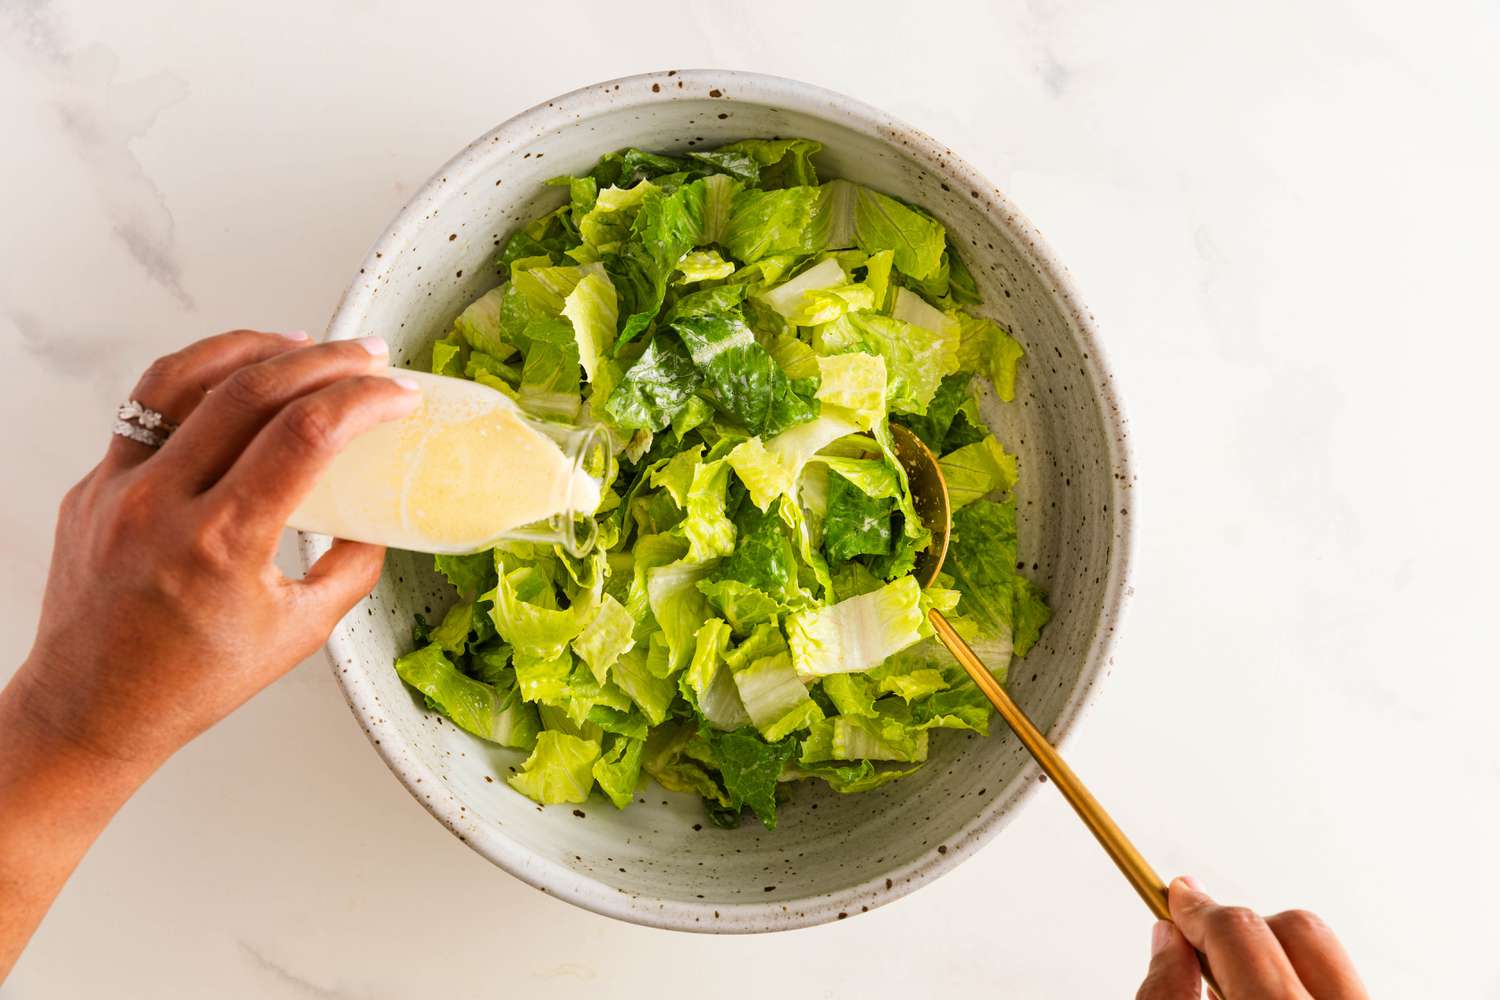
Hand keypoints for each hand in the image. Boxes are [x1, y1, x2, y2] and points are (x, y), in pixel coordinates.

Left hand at [12, 330, 419, 768]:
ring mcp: (115, 489)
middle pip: (251, 389)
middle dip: (325, 361)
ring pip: (183, 377)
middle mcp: (159, 506)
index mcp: (220, 545)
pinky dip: (200, 382)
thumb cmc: (190, 683)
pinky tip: (235, 381)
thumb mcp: (299, 633)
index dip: (362, 401)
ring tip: (301, 345)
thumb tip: (375, 519)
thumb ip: (349, 568)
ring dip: (252, 348)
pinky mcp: (93, 485)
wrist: (90, 710)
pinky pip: (146, 409)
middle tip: (367, 357)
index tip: (397, 394)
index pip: (304, 435)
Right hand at [1136, 877, 1366, 999]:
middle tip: (1206, 943)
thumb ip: (1166, 996)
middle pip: (1300, 930)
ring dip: (1280, 960)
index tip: (1177, 897)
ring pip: (1328, 956)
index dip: (1199, 911)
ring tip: (1245, 990)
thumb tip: (1168, 936)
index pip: (1241, 936)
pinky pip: (1345, 985)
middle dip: (1245, 928)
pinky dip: (1307, 984)